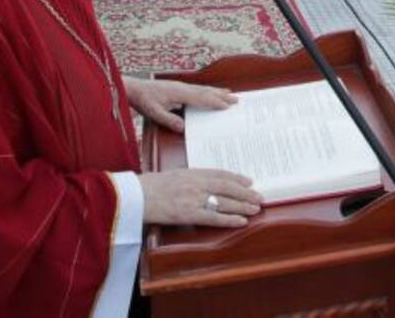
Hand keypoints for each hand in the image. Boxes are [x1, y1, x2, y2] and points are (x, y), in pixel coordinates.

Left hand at [124, 77, 237, 133]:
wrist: (132, 88)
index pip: (201, 98)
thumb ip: (168, 120)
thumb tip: (183, 128)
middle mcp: (183, 88)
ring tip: (229, 93)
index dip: (215, 102)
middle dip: (222, 96)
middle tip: (237, 100)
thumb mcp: (153, 113)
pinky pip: (197, 89)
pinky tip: (210, 92)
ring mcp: (181, 86)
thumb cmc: (142, 100)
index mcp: (179, 93)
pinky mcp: (177, 87)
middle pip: (206, 92)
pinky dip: (208, 91)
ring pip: (203, 89)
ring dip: (217, 92)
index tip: (228, 106)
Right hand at [138, 168, 261, 227]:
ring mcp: (194, 198)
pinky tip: (242, 221)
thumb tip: (204, 184)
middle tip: (259, 197)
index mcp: (192, 172)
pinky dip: (230, 219)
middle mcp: (196, 183)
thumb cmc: (149, 186)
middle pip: (227, 188)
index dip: (237, 178)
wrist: (134, 195)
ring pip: (225, 202)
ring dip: (242, 206)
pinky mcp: (188, 214)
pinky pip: (214, 217)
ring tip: (256, 209)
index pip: (220, 174)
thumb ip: (189, 179)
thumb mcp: (173, 175)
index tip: (249, 181)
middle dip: (245, 193)